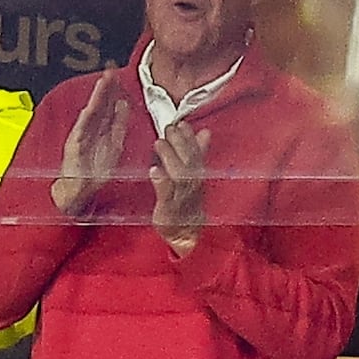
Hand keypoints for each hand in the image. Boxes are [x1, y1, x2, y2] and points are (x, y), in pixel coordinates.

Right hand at [51, 70, 129, 215]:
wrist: (79, 188)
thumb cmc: (94, 171)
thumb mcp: (114, 145)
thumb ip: (119, 125)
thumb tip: (124, 105)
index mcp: (102, 128)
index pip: (109, 105)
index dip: (114, 90)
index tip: (119, 76)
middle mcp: (92, 129)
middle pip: (100, 104)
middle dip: (106, 87)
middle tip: (111, 70)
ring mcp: (82, 135)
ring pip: (91, 111)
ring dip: (96, 97)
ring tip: (103, 82)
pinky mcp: (74, 144)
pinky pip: (81, 129)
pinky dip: (86, 118)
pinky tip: (90, 107)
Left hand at [149, 120, 210, 255]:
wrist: (187, 235)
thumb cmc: (187, 204)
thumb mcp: (194, 177)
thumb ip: (198, 153)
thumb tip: (205, 132)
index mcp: (196, 176)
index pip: (195, 153)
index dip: (189, 138)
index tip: (182, 123)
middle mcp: (191, 186)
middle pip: (189, 162)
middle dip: (180, 143)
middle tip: (169, 128)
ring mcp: (181, 198)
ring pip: (180, 175)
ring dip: (170, 157)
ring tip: (159, 143)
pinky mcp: (169, 210)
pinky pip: (167, 195)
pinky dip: (161, 182)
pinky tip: (154, 171)